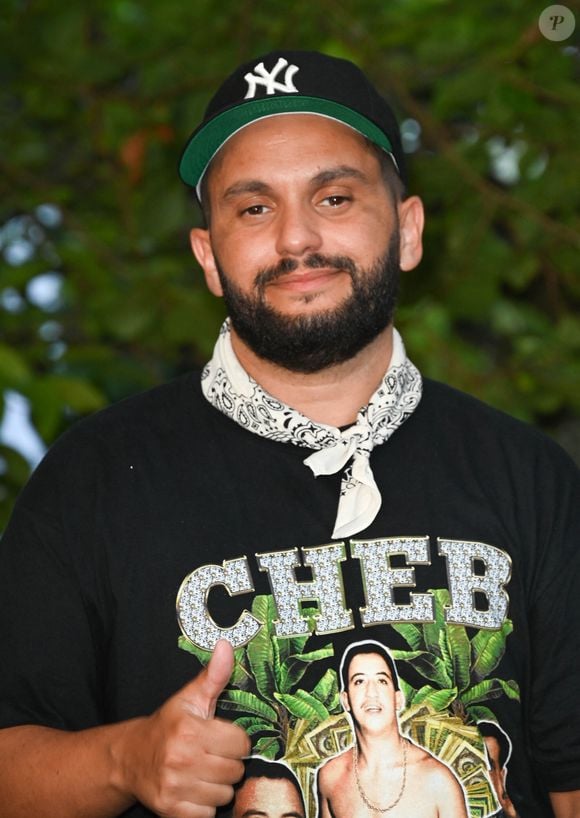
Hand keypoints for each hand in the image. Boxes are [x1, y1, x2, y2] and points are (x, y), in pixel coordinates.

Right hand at [117, 640, 249, 817]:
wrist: (130, 758)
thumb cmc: (167, 726)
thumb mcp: (190, 698)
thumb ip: (213, 675)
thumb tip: (226, 646)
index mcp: (190, 730)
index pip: (241, 743)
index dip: (235, 740)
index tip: (222, 737)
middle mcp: (181, 759)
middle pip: (235, 771)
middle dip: (227, 763)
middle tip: (210, 755)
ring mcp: (175, 787)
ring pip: (224, 795)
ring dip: (217, 786)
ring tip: (201, 772)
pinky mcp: (171, 811)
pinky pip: (207, 814)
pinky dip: (204, 806)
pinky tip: (193, 790)